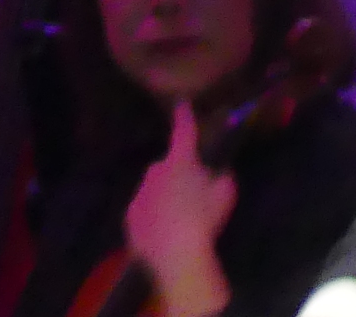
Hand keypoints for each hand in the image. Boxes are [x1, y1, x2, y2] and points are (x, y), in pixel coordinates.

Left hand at [125, 101, 237, 316]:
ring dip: (164, 199)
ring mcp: (138, 196)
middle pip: (165, 167)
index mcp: (180, 162)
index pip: (183, 133)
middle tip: (192, 195)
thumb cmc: (205, 218)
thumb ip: (222, 177)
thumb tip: (218, 174)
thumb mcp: (226, 193)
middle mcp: (154, 173)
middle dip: (176, 175)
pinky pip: (144, 213)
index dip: (184, 117)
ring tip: (180, 222)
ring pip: (153, 191)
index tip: (180, 102)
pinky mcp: (130, 219)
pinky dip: (154, 219)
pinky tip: (166, 235)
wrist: (176, 253)